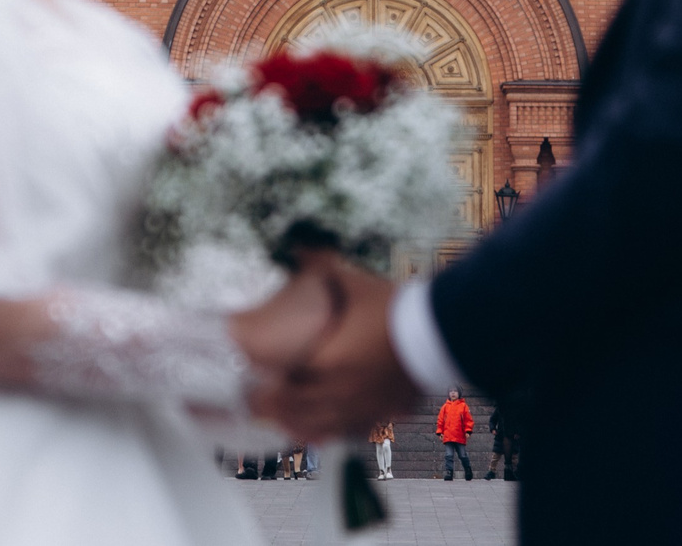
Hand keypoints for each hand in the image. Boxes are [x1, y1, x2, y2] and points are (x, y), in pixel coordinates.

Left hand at [249, 253, 420, 440]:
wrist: (439, 333)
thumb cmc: (395, 309)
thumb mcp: (352, 284)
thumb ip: (320, 266)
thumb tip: (300, 248)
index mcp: (324, 360)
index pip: (277, 376)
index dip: (255, 376)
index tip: (242, 371)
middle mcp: (336, 391)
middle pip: (290, 408)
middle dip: (266, 405)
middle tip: (250, 399)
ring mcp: (358, 408)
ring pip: (314, 426)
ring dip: (290, 422)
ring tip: (276, 419)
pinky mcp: (379, 414)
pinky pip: (344, 433)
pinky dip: (325, 432)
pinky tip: (317, 431)